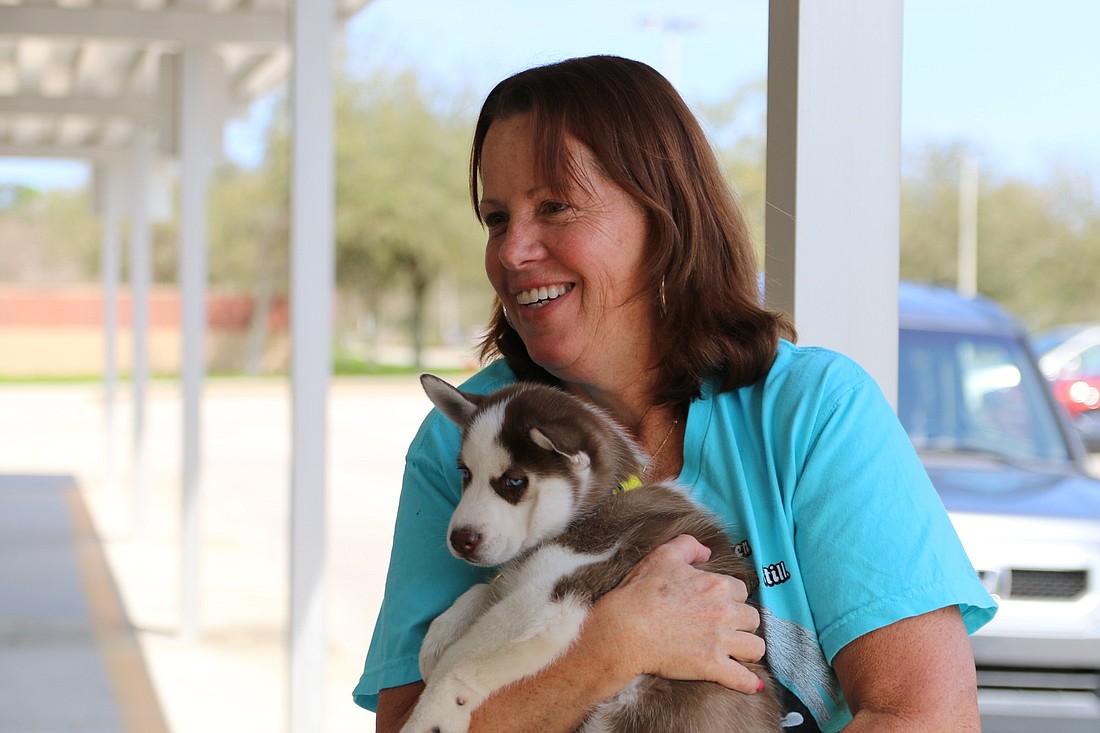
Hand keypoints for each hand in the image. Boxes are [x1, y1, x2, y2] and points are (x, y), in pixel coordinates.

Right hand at [592, 534, 765, 693]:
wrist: (625, 628)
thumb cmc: (640, 591)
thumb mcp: (663, 556)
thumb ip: (688, 546)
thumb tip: (706, 551)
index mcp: (716, 585)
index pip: (741, 590)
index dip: (731, 597)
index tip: (719, 604)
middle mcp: (725, 612)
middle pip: (752, 618)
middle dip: (742, 622)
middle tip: (727, 627)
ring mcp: (720, 641)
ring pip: (755, 647)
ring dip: (748, 649)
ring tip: (739, 651)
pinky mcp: (712, 666)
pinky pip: (743, 678)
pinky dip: (748, 683)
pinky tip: (751, 684)